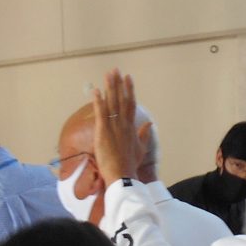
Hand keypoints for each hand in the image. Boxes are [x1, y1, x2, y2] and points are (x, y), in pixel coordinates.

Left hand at [91, 69, 147, 184]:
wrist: (123, 175)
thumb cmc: (130, 164)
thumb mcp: (141, 148)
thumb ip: (144, 135)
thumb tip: (149, 124)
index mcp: (131, 127)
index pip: (131, 103)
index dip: (129, 89)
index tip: (128, 78)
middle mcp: (124, 123)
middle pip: (121, 99)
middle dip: (118, 83)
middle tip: (116, 70)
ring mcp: (114, 127)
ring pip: (112, 103)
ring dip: (110, 87)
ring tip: (108, 74)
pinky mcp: (103, 132)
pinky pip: (101, 113)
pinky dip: (98, 101)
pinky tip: (96, 91)